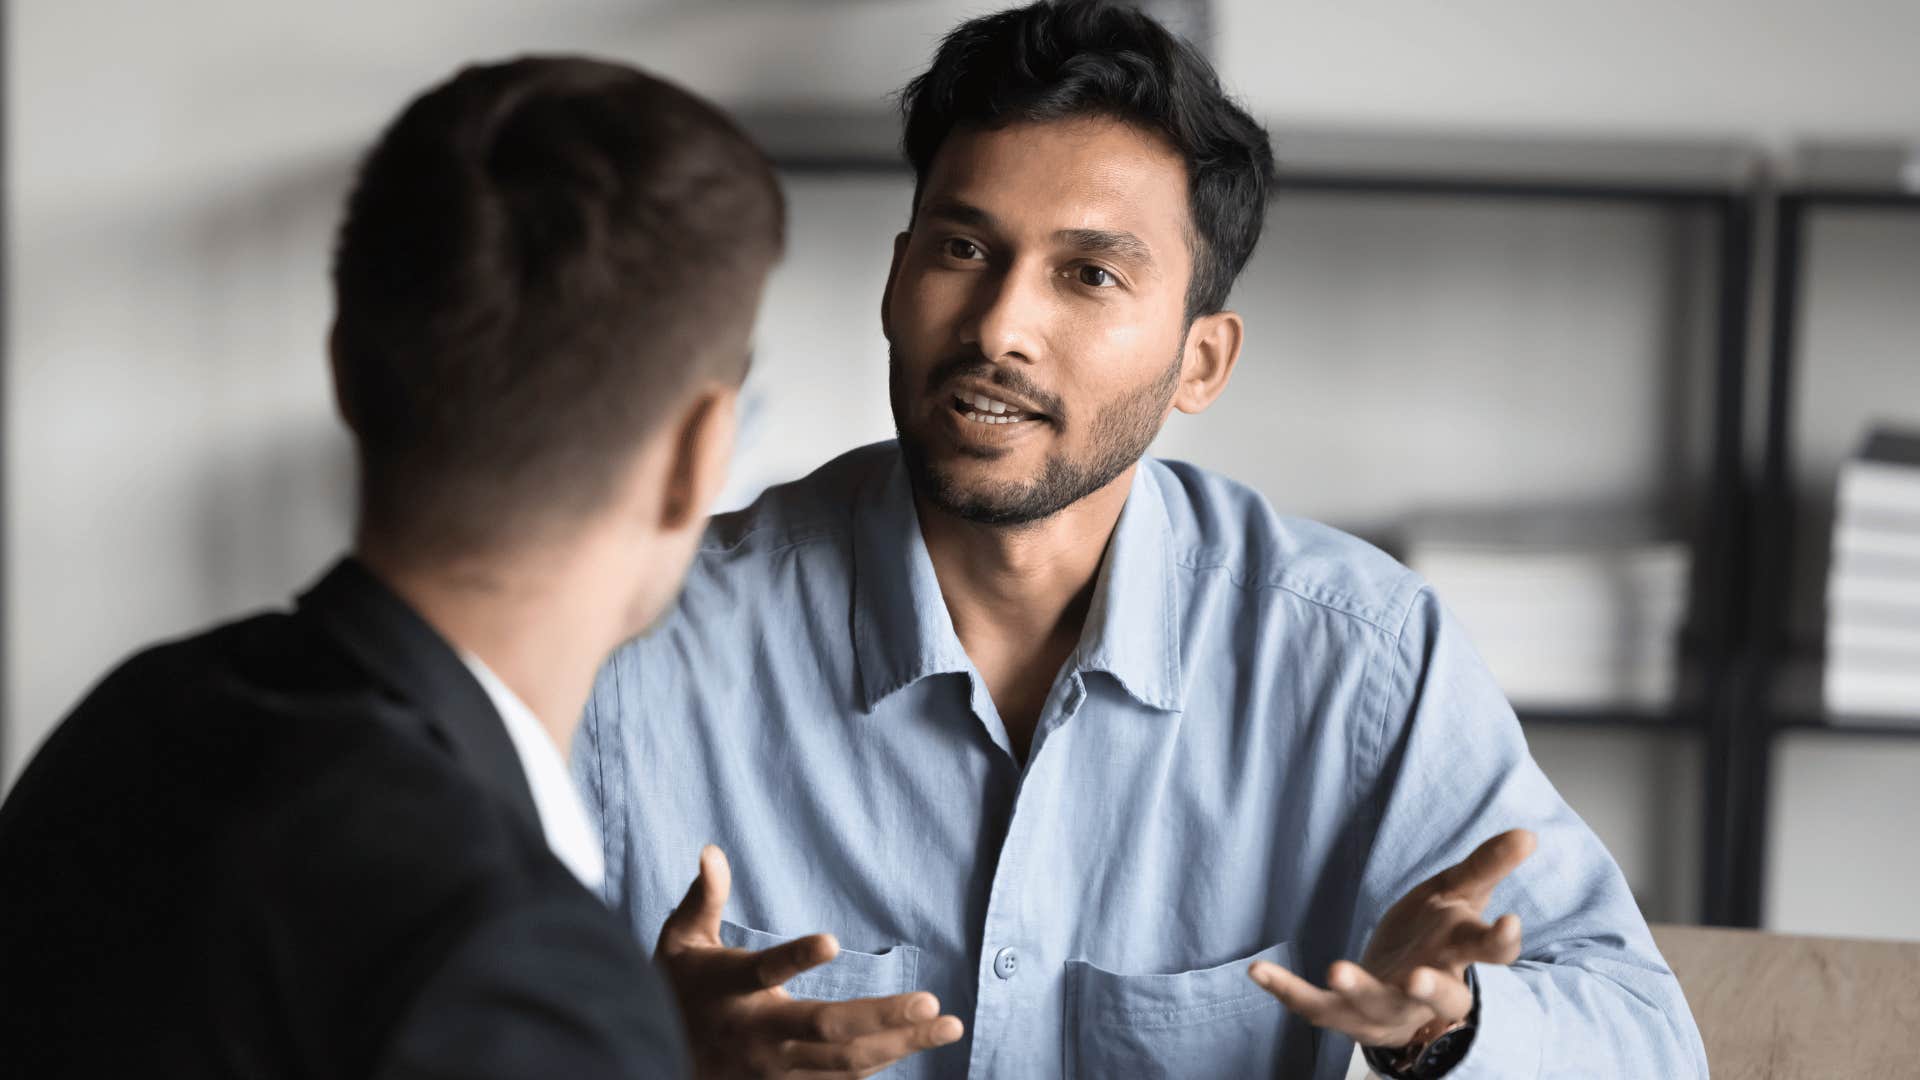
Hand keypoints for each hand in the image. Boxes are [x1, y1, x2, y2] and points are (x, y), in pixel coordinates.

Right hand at [657, 845, 963, 1077]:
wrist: (650, 1057)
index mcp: (729, 989)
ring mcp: (775, 1070)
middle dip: (882, 1018)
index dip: (794, 957)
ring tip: (946, 1025)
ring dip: (899, 1046)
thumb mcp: (678, 941)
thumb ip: (702, 898)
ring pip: (845, 1064)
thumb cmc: (675, 989)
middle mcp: (757, 1035)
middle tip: (932, 1003)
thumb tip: (712, 849)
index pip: (763, 971)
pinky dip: (880, 1066)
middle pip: (826, 1030)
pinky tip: (915, 1045)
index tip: (831, 939)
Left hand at [1248, 828, 1534, 1049]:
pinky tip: (1257, 971)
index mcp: (1459, 956)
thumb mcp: (1458, 895)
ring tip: (1337, 969)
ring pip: (1375, 1007)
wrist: (1403, 988)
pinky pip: (1314, 1007)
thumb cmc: (1436, 936)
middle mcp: (1427, 991)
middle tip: (1416, 979)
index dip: (1499, 942)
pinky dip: (1286, 991)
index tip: (1509, 922)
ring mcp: (1385, 1007)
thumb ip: (1486, 867)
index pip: (1488, 955)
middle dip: (1429, 991)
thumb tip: (1527, 833)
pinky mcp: (1344, 1013)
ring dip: (1357, 990)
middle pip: (1438, 997)